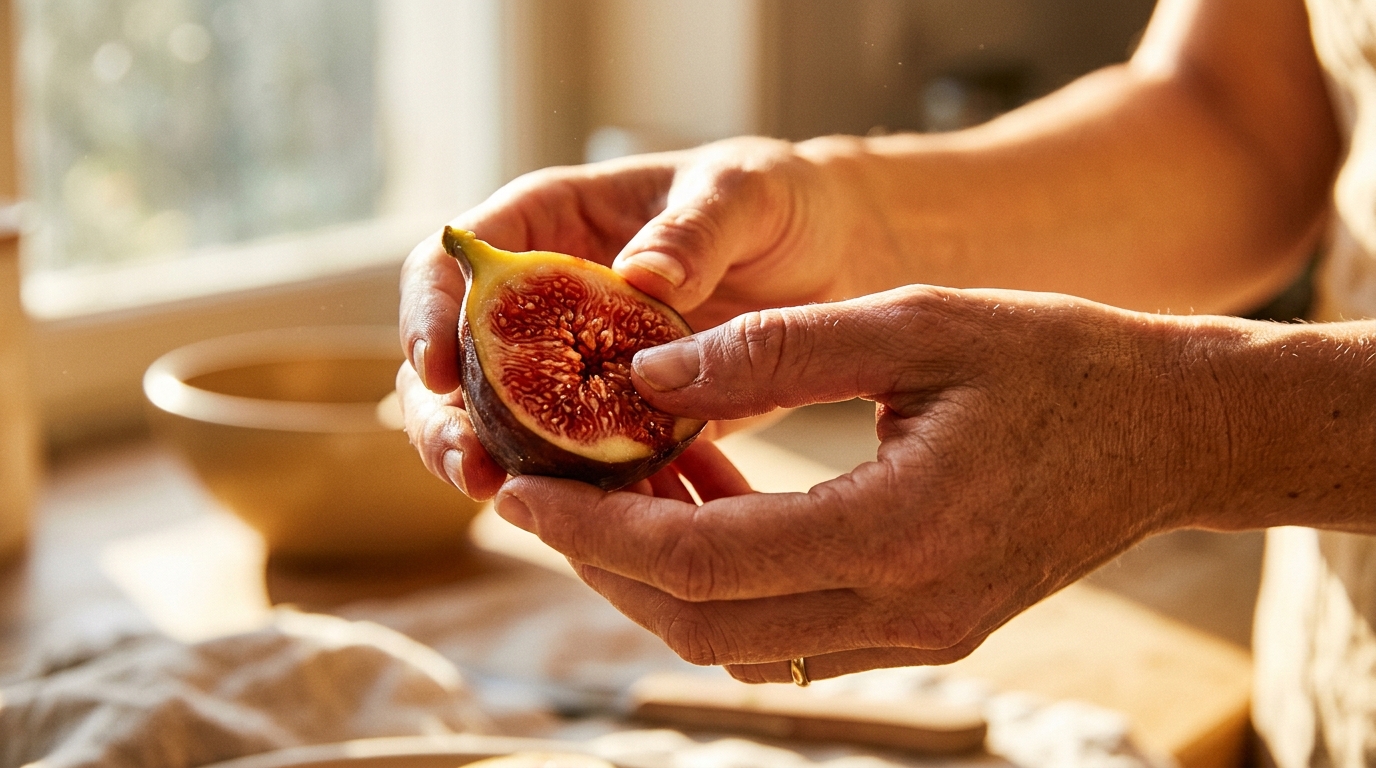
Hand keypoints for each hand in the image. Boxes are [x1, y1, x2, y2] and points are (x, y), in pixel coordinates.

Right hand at [398, 137, 897, 498]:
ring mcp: (576, 366)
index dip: (431, 312)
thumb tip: (638, 276)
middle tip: (470, 470)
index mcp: (552, 223)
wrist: (834, 259)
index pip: (455, 262)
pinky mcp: (617, 421)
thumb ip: (695, 230)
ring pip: (500, 424)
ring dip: (494, 467)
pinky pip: (577, 463)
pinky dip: (579, 494)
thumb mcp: (745, 194)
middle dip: (443, 417)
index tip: (434, 367)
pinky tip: (603, 525)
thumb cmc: (778, 202)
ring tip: (512, 507)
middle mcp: (546, 299)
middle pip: (457, 360)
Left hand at [490, 286, 1213, 681]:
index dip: (593, 530)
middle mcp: (906, 610)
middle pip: (700, 626)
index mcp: (901, 531)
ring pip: (736, 646)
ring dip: (654, 584)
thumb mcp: (915, 324)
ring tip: (609, 499)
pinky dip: (719, 591)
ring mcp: (918, 637)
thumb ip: (773, 350)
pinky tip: (699, 517)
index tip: (519, 490)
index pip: (700, 560)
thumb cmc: (1056, 359)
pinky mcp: (925, 633)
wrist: (1171, 430)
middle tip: (542, 496)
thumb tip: (647, 376)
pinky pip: (787, 639)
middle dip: (602, 565)